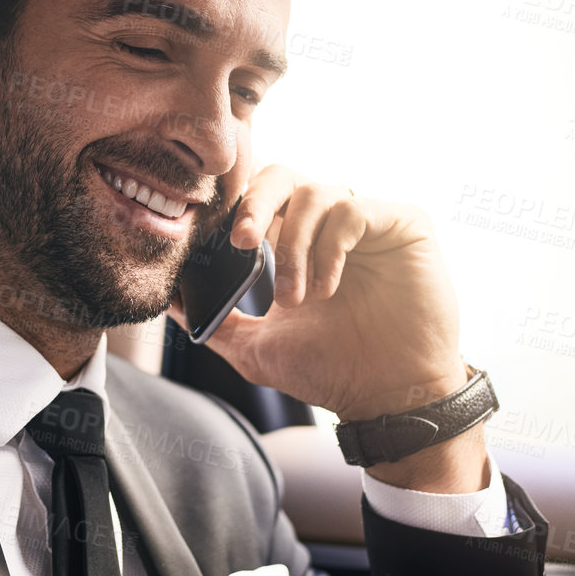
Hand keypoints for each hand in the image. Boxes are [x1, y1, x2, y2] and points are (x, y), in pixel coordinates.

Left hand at [168, 164, 486, 491]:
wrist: (388, 399)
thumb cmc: (333, 371)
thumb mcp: (257, 349)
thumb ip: (217, 322)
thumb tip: (172, 303)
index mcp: (296, 241)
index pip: (258, 196)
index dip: (234, 206)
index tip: (215, 239)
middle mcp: (331, 223)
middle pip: (282, 176)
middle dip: (254, 203)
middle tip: (241, 242)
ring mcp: (368, 220)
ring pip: (315, 192)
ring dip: (295, 246)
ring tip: (297, 298)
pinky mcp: (403, 223)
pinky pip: (354, 209)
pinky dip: (330, 248)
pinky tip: (328, 288)